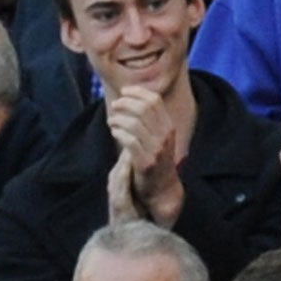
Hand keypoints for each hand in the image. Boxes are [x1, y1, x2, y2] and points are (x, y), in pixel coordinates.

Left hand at [106, 88, 183, 224]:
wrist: (162, 189)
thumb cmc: (155, 161)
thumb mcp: (157, 138)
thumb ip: (149, 122)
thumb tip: (131, 100)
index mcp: (169, 127)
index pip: (154, 101)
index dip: (137, 92)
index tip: (124, 91)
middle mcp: (165, 136)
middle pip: (144, 109)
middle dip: (126, 103)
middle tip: (115, 105)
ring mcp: (156, 150)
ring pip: (135, 124)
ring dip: (119, 118)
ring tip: (111, 120)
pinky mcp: (146, 163)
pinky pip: (130, 142)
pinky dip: (119, 133)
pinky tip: (113, 131)